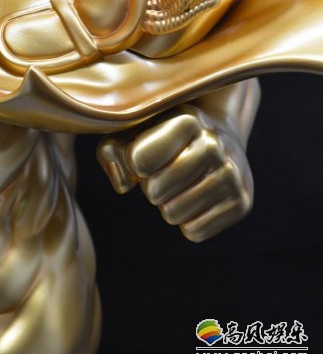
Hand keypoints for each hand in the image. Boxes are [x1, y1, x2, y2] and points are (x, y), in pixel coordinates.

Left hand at [97, 104, 252, 241]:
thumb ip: (111, 152)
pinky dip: (187, 222)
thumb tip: (123, 185)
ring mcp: (233, 174)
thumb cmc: (161, 138)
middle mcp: (215, 144)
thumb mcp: (130, 132)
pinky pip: (194, 232)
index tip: (146, 155)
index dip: (135, 164)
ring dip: (168, 206)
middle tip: (164, 174)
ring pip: (173, 214)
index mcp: (186, 121)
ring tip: (180, 186)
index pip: (140, 160)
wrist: (219, 140)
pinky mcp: (243, 202)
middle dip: (150, 187)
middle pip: (155, 191)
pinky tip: (197, 199)